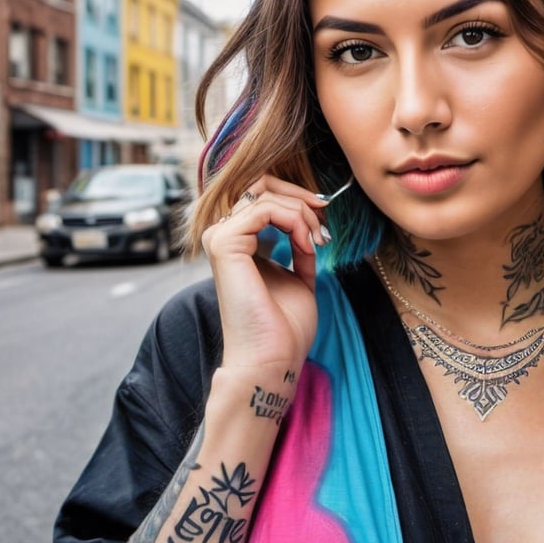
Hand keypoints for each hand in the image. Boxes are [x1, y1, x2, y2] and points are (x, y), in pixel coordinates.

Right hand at [201, 176, 330, 371]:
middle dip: (299, 195)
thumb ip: (298, 246)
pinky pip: (266, 209)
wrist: (273, 358)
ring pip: (266, 195)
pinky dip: (295, 221)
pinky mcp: (224, 244)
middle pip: (260, 184)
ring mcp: (220, 238)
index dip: (296, 197)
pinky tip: (306, 244)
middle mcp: (223, 236)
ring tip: (316, 241)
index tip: (323, 216)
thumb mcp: (299, 275)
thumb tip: (308, 220)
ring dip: (302, 213)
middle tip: (323, 216)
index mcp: (237, 243)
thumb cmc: (284, 326)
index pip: (261, 194)